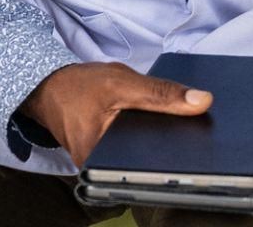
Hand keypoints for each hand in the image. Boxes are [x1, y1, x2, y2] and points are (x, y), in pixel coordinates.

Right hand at [21, 62, 211, 167]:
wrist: (49, 88)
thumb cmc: (78, 85)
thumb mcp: (122, 82)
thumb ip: (162, 93)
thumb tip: (202, 101)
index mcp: (100, 157)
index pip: (149, 165)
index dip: (178, 155)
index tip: (203, 144)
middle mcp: (101, 170)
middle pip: (149, 165)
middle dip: (175, 150)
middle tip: (202, 134)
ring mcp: (104, 167)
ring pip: (145, 160)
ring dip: (165, 146)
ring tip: (188, 129)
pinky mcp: (107, 160)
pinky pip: (137, 154)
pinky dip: (153, 141)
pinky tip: (169, 128)